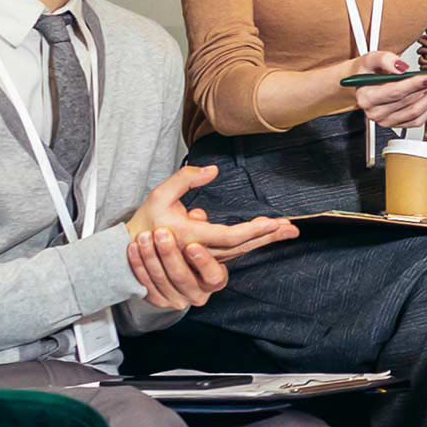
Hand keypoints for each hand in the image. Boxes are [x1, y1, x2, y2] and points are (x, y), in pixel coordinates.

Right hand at [123, 165, 296, 309]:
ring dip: (265, 240)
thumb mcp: (159, 194)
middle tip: (291, 228)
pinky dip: (253, 242)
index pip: (230, 236)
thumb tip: (212, 170)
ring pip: (241, 250)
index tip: (273, 222)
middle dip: (268, 236)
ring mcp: (205, 256)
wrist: (135, 249)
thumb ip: (185, 179)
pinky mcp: (207, 256)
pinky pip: (235, 250)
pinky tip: (268, 235)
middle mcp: (201, 250)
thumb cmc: (148, 220)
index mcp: (191, 236)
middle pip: (243, 246)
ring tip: (286, 230)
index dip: (253, 231)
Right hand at [345, 49, 426, 131]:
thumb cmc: (368, 71)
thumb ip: (384, 59)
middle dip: (426, 89)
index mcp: (366, 98)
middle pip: (407, 103)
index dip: (414, 85)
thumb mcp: (371, 59)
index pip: (395, 92)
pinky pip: (417, 121)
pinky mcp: (396, 124)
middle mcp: (375, 113)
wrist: (365, 82)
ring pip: (414, 113)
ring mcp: (385, 121)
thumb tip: (401, 67)